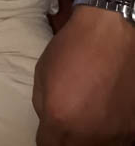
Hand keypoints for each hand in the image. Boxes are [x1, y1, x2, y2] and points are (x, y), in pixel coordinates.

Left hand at [33, 5, 134, 144]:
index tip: (51, 128)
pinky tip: (107, 112)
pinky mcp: (133, 130)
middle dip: (66, 138)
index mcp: (59, 120)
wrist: (113, 34)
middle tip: (70, 119)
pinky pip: (117, 140)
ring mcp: (114, 136)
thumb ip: (43, 105)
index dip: (47, 136)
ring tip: (90, 115)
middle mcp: (88, 135)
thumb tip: (49, 121)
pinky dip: (111, 132)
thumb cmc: (74, 47)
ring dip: (90, 138)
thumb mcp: (43, 72)